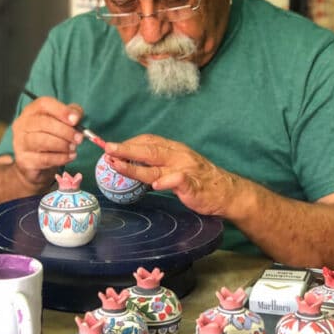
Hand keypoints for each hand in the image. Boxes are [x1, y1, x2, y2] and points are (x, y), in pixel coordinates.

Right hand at [11, 95, 83, 188]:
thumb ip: (71, 113)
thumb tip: (76, 116)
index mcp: (31, 111)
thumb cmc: (48, 137)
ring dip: (62, 145)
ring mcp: (21, 143)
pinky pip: (44, 158)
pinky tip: (70, 157)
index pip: (43, 104)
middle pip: (43, 123)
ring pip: (42, 141)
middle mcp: (22, 124)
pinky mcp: (24, 160)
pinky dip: (61, 158)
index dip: (61, 110)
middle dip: (65, 131)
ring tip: (73, 148)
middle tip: (79, 138)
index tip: (75, 120)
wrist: (33, 163)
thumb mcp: (60, 121)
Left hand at [104, 134, 235, 216]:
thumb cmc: (199, 179)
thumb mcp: (177, 166)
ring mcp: (186, 170)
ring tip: (117, 165)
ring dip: (135, 166)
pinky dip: (168, 181)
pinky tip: (157, 185)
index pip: (148, 141)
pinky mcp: (194, 185)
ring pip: (157, 166)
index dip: (129, 143)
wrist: (226, 192)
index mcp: (174, 149)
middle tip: (107, 149)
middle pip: (148, 150)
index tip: (111, 146)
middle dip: (126, 149)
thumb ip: (157, 165)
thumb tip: (132, 165)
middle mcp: (178, 156)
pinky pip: (180, 181)